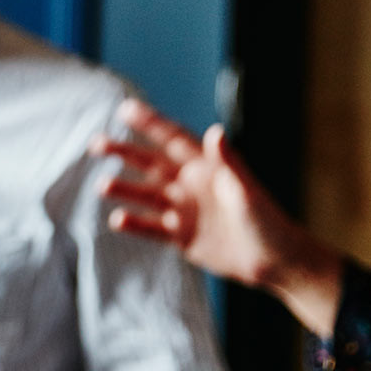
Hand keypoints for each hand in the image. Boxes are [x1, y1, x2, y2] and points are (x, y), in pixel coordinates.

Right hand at [93, 101, 344, 336]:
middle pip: (152, 164)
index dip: (150, 123)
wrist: (274, 261)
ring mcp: (186, 211)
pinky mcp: (183, 236)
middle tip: (95, 143)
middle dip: (124, 152)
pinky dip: (135, 224)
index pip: (173, 139)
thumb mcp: (246, 190)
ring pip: (148, 195)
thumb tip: (214, 131)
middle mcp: (193, 185)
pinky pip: (152, 228)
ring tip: (102, 186)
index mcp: (208, 168)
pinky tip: (117, 220)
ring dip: (125, 189)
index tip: (125, 109)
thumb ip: (227, 162)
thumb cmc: (267, 221)